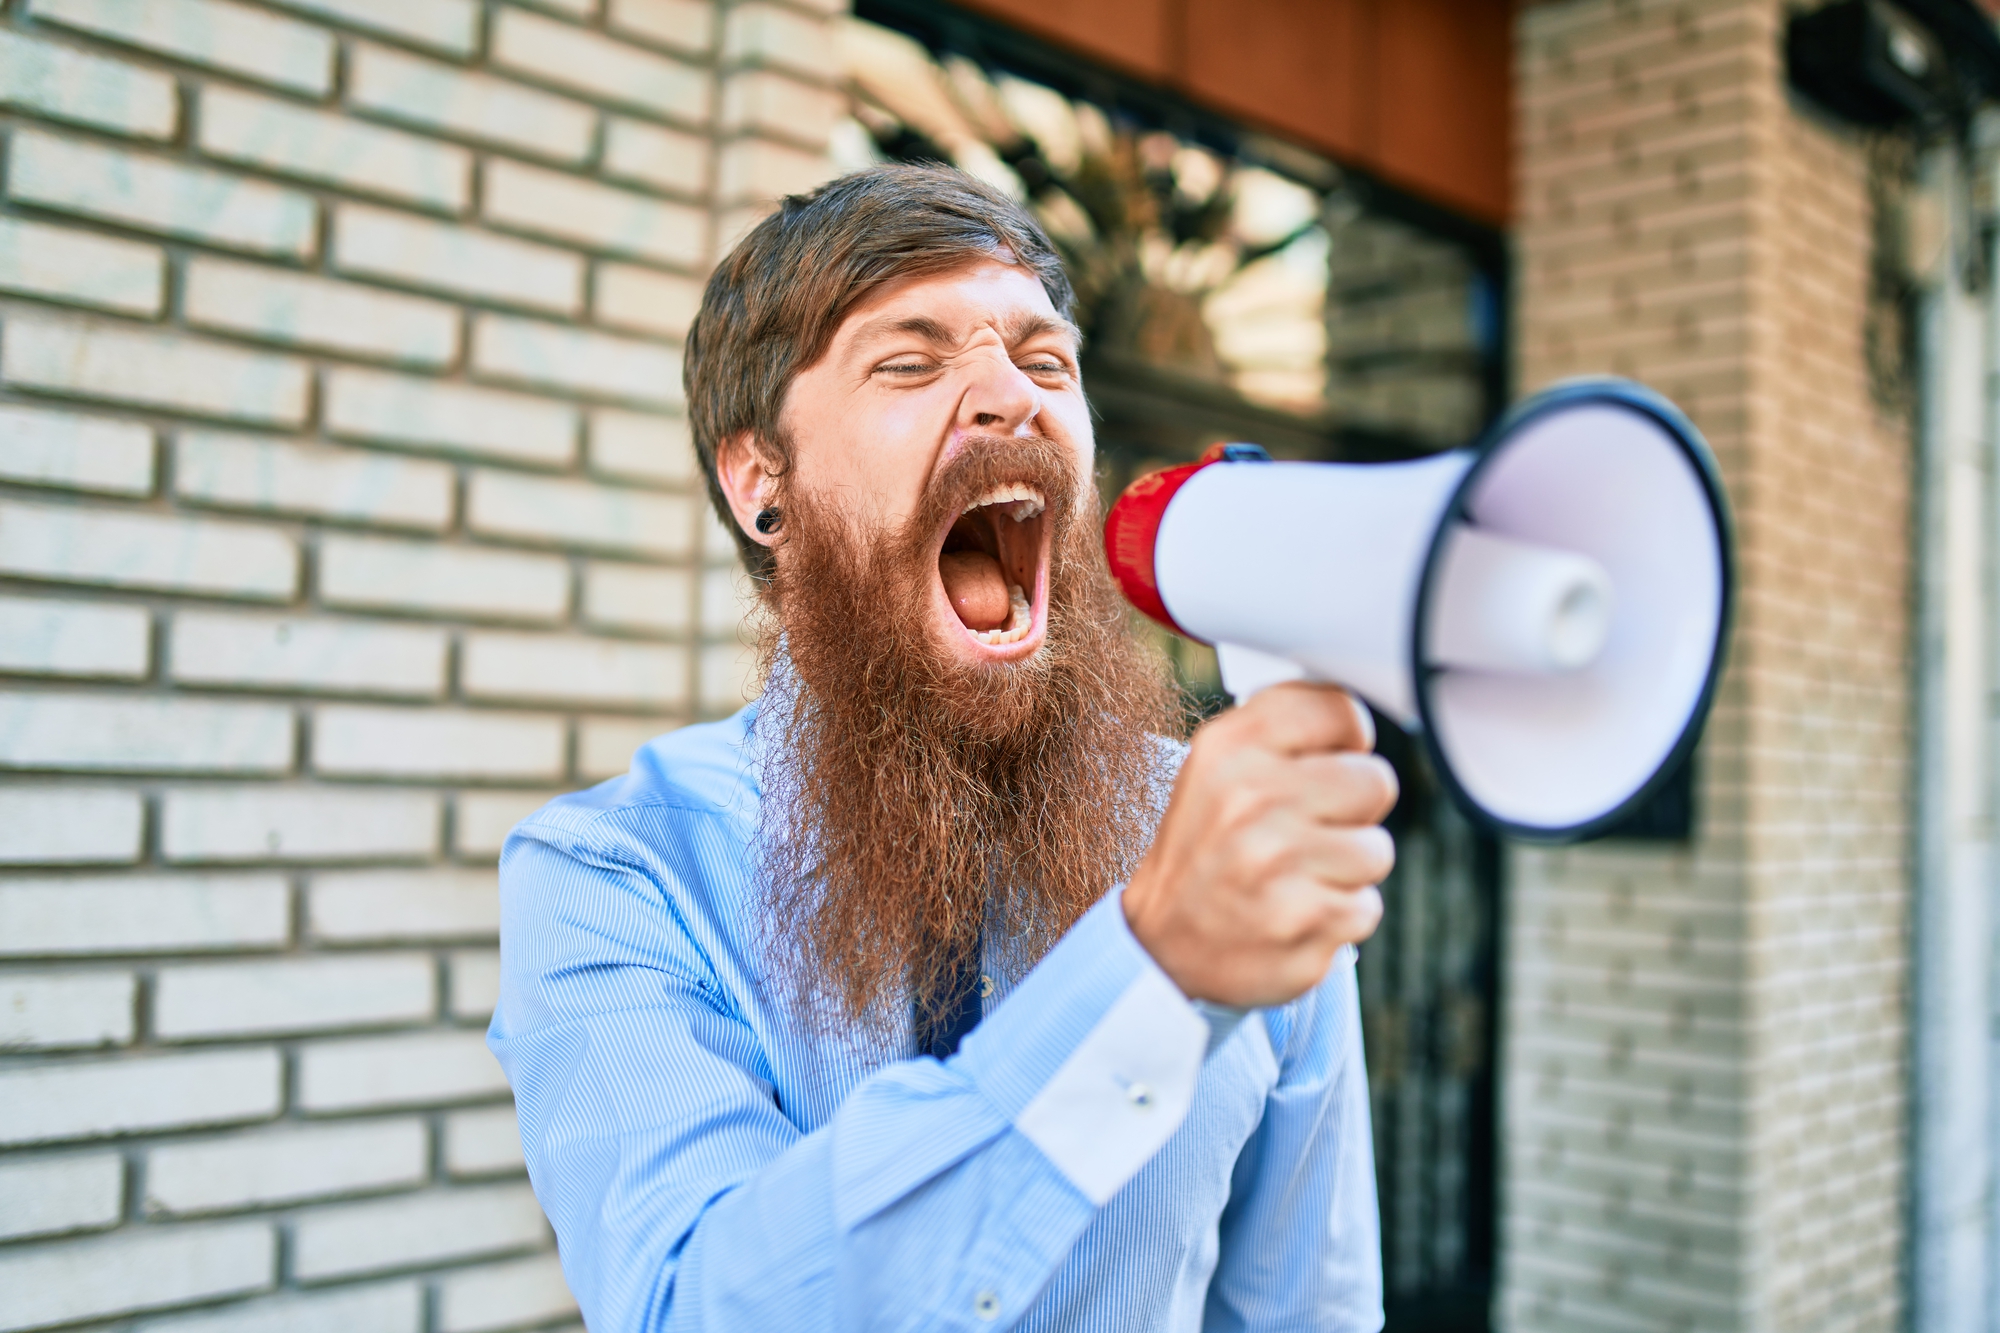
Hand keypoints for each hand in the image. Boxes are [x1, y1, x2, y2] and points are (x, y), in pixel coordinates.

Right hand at [1123, 683, 1396, 1007]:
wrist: (1158, 946)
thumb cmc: (1205, 850)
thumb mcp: (1218, 770)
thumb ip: (1282, 731)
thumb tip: (1358, 717)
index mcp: (1231, 748)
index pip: (1342, 711)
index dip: (1346, 743)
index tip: (1324, 765)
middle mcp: (1252, 798)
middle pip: (1375, 781)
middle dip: (1352, 811)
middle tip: (1307, 831)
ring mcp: (1278, 863)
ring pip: (1377, 850)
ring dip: (1346, 870)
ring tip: (1296, 877)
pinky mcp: (1305, 922)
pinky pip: (1367, 907)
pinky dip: (1338, 917)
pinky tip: (1295, 913)